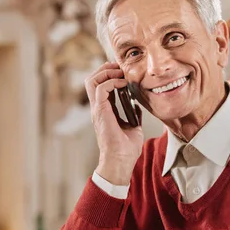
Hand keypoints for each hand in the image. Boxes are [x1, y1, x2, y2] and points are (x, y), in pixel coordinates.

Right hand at [84, 62, 143, 185]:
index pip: (100, 86)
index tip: (122, 71)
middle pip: (92, 79)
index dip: (109, 74)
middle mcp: (98, 108)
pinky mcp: (100, 111)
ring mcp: (97, 109)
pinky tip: (124, 84)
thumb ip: (133, 114)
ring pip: (92, 80)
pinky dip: (112, 81)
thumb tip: (137, 106)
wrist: (121, 161)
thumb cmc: (126, 149)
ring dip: (106, 72)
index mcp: (104, 111)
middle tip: (120, 67)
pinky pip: (101, 88)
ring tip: (120, 73)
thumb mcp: (133, 126)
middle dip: (105, 69)